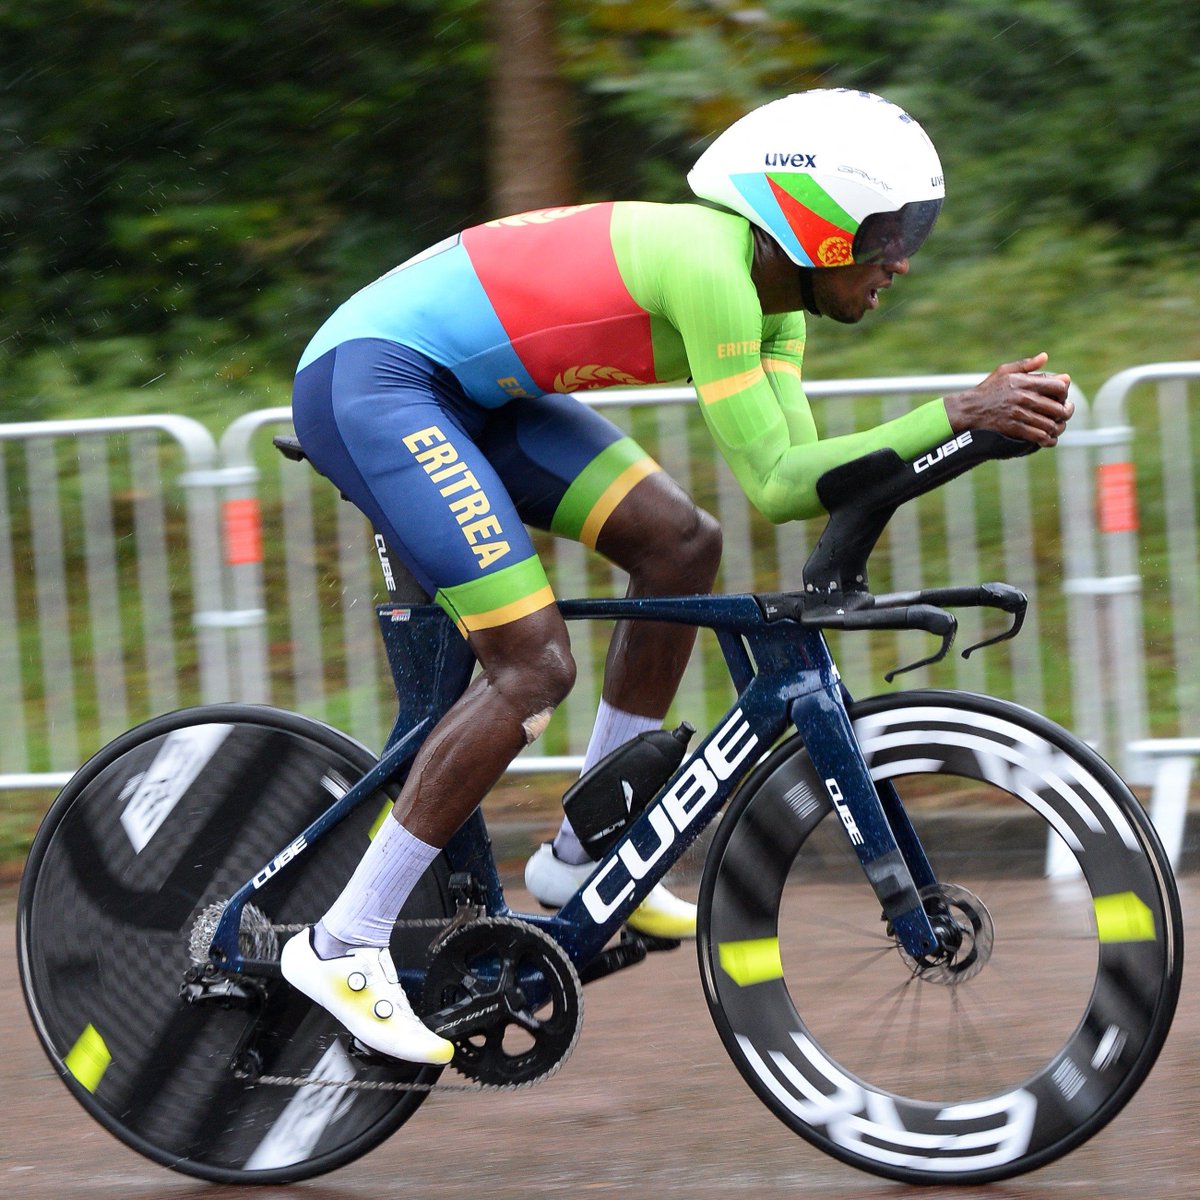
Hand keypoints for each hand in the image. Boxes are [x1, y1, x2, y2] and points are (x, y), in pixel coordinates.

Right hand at [943, 352, 1073, 446]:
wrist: (968, 409)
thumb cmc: (987, 389)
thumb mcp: (1004, 371)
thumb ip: (1026, 364)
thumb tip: (1045, 357)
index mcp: (1025, 382)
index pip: (1059, 387)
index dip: (1064, 393)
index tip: (1061, 397)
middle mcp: (1024, 398)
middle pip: (1058, 408)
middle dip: (1065, 413)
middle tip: (1063, 415)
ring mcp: (1019, 414)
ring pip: (1050, 424)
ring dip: (1056, 428)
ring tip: (1056, 427)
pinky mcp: (1014, 428)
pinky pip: (1038, 436)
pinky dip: (1047, 439)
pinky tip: (1048, 439)